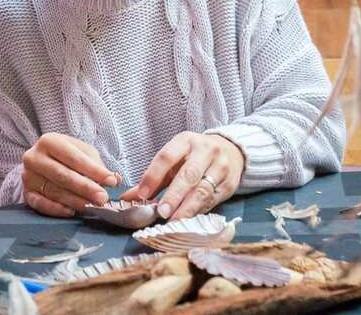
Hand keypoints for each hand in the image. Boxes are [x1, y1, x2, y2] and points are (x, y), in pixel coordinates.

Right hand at [22, 133, 120, 216]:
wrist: (43, 161)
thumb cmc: (67, 156)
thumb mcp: (82, 152)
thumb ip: (96, 165)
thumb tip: (114, 179)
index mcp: (49, 141)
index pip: (73, 158)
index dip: (93, 170)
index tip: (110, 181)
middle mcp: (34, 157)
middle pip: (62, 175)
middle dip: (85, 188)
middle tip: (102, 198)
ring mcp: (28, 176)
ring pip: (54, 191)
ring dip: (75, 201)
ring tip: (92, 206)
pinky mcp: (26, 193)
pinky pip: (40, 204)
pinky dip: (56, 209)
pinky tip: (71, 212)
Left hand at [121, 132, 245, 220]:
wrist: (231, 151)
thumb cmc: (195, 156)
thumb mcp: (175, 158)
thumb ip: (154, 177)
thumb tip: (129, 197)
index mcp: (186, 141)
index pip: (167, 157)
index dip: (153, 176)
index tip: (143, 195)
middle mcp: (205, 151)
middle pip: (188, 175)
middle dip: (174, 196)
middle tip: (161, 212)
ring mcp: (221, 167)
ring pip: (203, 190)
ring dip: (187, 208)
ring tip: (173, 221)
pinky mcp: (230, 183)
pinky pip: (213, 200)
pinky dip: (199, 211)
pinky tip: (188, 220)